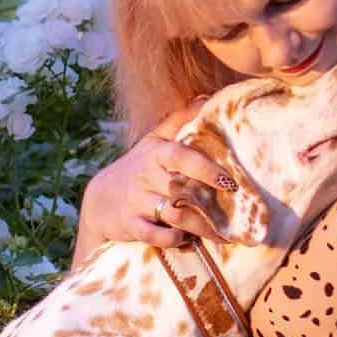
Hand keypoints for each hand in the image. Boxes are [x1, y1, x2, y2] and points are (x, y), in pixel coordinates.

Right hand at [78, 93, 235, 249]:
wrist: (100, 198)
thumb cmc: (138, 167)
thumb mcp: (155, 140)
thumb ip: (180, 119)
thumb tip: (208, 97)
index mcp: (156, 154)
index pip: (181, 157)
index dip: (205, 169)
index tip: (229, 181)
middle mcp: (146, 176)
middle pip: (183, 191)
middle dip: (210, 206)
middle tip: (237, 217)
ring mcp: (137, 201)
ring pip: (174, 215)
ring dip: (199, 227)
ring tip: (221, 235)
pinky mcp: (131, 225)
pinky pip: (155, 236)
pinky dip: (174, 239)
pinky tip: (187, 239)